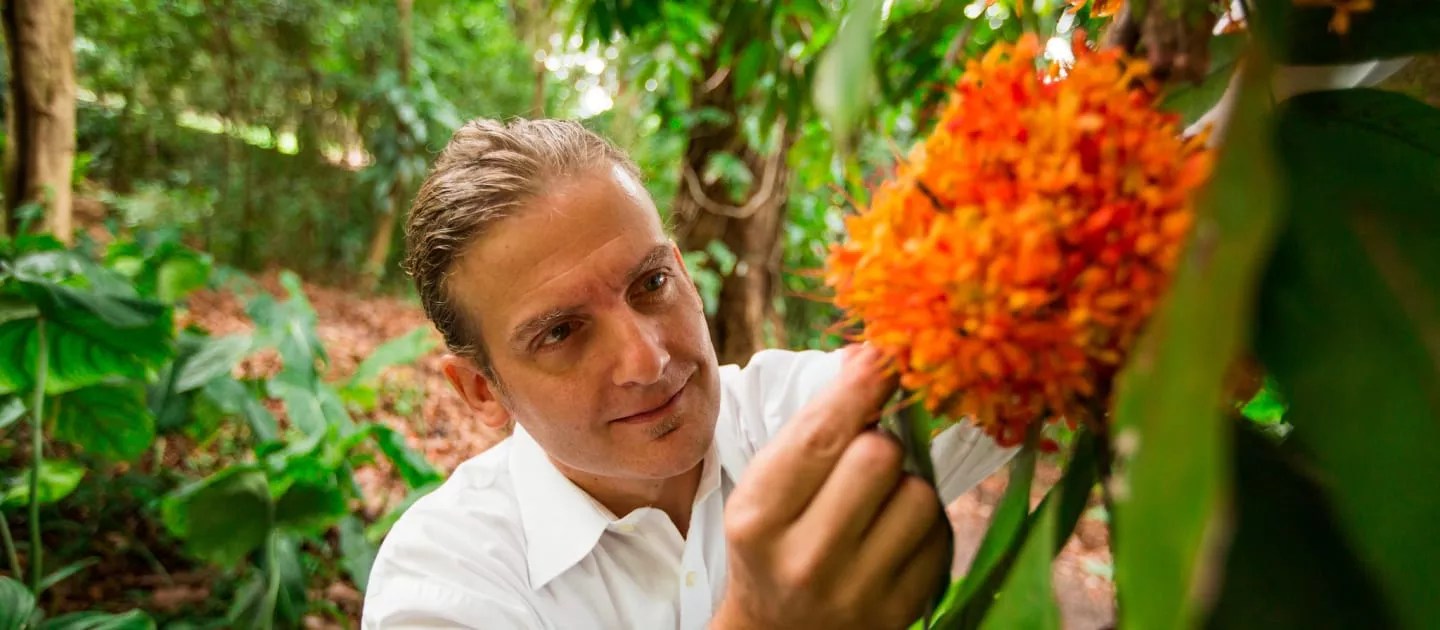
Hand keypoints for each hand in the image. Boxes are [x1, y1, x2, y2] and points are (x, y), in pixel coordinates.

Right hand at [713, 346, 951, 629]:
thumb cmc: (773, 543)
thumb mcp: (765, 490)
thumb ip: (812, 430)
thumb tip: (872, 356)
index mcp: (758, 519)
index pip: (821, 436)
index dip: (861, 385)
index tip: (885, 352)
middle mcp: (806, 560)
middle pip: (879, 456)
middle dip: (879, 440)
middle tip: (866, 451)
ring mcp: (857, 592)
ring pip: (919, 493)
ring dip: (906, 482)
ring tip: (879, 498)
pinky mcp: (901, 611)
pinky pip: (939, 533)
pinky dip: (923, 520)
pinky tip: (894, 532)